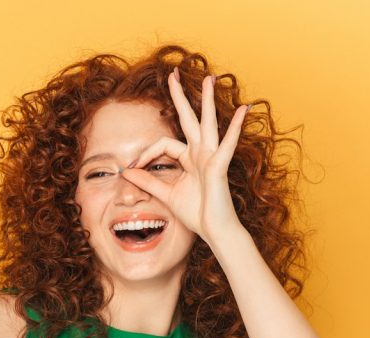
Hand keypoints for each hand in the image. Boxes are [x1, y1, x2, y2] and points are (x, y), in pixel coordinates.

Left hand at [119, 68, 248, 244]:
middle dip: (180, 96)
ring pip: (208, 123)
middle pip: (189, 119)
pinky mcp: (220, 166)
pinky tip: (243, 111)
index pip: (164, 145)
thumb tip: (126, 171)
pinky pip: (228, 143)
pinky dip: (235, 127)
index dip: (145, 153)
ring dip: (208, 100)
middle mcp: (201, 153)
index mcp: (189, 159)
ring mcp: (212, 157)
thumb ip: (147, 181)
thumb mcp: (166, 195)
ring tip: (210, 78)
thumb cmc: (196, 214)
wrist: (214, 231)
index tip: (131, 168)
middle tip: (173, 74)